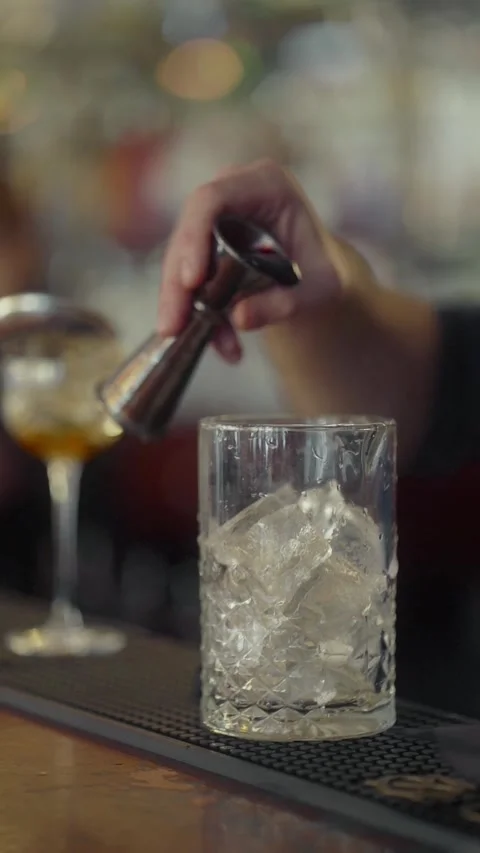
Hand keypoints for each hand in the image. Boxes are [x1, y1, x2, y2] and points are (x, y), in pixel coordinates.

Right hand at [158, 159, 374, 362]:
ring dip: (183, 304)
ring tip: (195, 341)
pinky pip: (187, 277)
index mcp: (266, 184)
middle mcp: (232, 193)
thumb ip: (285, 302)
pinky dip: (196, 311)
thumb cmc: (322, 272)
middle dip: (176, 284)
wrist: (316, 275)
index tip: (190, 281)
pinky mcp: (204, 244)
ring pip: (180, 259)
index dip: (193, 238)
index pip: (212, 199)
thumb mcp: (318, 290)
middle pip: (188, 232)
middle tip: (172, 326)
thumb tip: (240, 318)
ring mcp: (215, 217)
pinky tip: (221, 343)